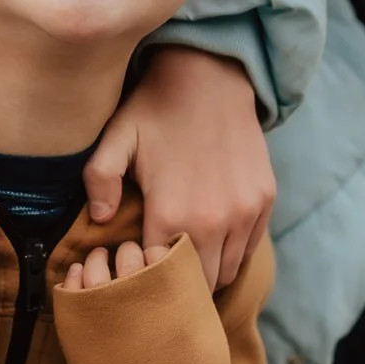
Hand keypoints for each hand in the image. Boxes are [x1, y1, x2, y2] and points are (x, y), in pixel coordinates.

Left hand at [83, 47, 274, 290]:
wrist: (210, 76)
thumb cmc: (156, 108)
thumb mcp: (116, 137)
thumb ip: (99, 180)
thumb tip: (100, 220)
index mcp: (172, 213)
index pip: (159, 277)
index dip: (145, 280)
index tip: (136, 274)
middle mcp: (214, 221)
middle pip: (198, 285)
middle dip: (177, 287)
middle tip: (159, 277)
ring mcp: (245, 213)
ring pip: (227, 272)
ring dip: (206, 273)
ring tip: (184, 261)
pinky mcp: (264, 202)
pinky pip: (248, 249)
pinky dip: (231, 253)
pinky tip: (210, 241)